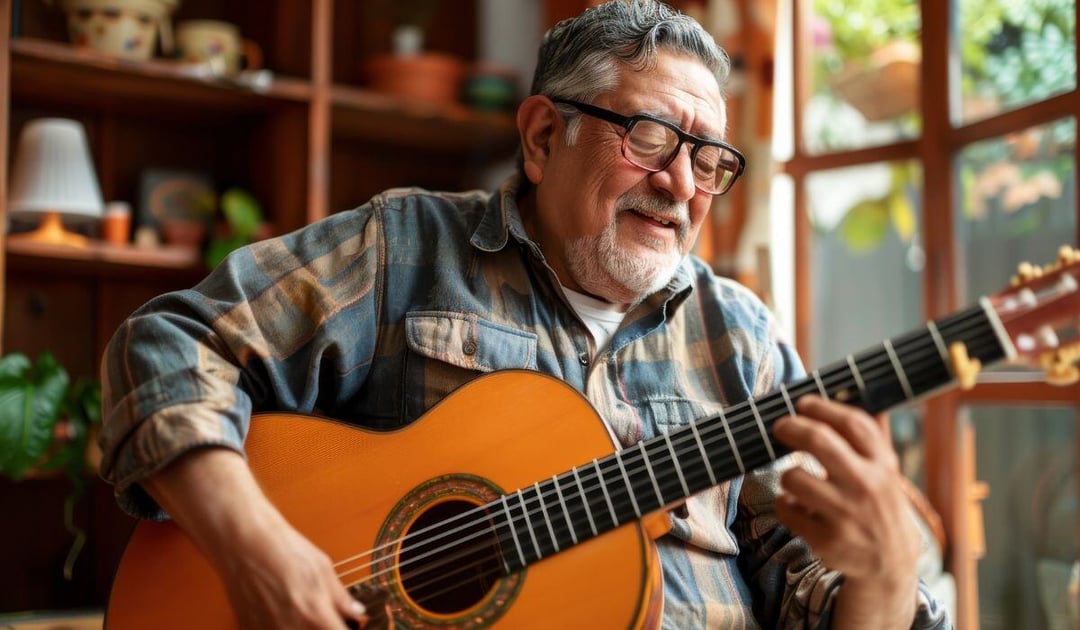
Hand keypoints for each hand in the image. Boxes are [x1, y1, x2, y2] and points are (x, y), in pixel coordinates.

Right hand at [217, 508, 367, 628]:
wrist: (244, 543)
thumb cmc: (282, 549)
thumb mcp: (322, 568)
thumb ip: (341, 597)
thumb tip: (356, 612)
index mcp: (315, 614)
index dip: (347, 628)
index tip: (347, 624)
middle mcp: (292, 629)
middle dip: (325, 626)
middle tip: (326, 614)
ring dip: (303, 626)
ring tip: (300, 606)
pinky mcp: (251, 629)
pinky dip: (282, 624)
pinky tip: (282, 609)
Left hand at [772, 395, 919, 627]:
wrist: (890, 562)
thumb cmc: (878, 504)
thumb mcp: (885, 470)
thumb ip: (867, 437)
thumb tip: (843, 392)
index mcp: (883, 464)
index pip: (852, 422)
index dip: (822, 406)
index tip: (803, 402)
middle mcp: (867, 486)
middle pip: (818, 440)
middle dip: (790, 427)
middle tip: (779, 426)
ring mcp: (846, 514)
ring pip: (793, 476)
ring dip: (787, 474)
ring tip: (796, 479)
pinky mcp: (827, 539)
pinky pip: (785, 508)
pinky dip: (784, 503)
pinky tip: (796, 506)